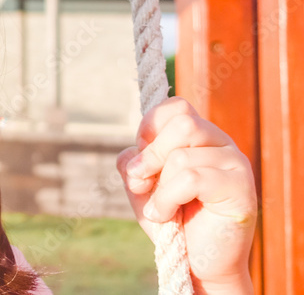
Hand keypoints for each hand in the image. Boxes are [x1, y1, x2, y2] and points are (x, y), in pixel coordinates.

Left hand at [116, 97, 256, 292]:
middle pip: (182, 122)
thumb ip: (133, 164)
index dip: (149, 128)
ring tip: (158, 210)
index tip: (138, 162)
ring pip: (182, 155)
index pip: (176, 107)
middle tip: (139, 183)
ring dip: (158, 188)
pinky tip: (166, 216)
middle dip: (151, 155)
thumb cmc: (172, 221)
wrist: (199, 264)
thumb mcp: (143, 187)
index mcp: (201, 137)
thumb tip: (131, 153)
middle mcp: (222, 144)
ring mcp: (235, 164)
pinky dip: (167, 199)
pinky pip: (191, 178)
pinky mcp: (240, 188)